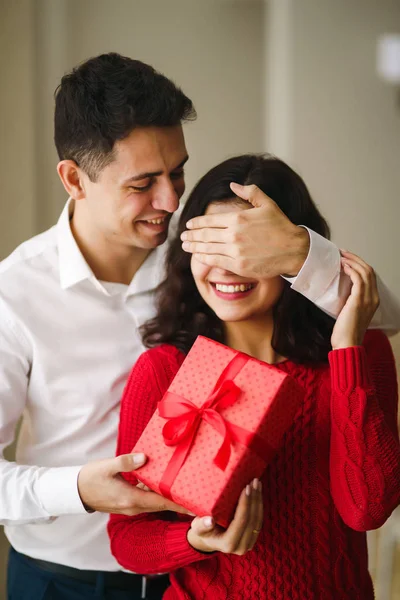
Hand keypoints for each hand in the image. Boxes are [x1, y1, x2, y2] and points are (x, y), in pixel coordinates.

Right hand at [78, 453, 192, 515]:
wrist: (75, 491)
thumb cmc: (90, 478)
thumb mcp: (106, 467)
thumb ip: (125, 462)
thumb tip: (144, 457)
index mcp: (131, 498)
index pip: (162, 502)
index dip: (181, 504)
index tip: (198, 505)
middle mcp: (134, 506)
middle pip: (163, 505)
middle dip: (182, 502)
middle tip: (202, 497)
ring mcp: (132, 505)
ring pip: (157, 502)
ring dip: (172, 498)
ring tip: (191, 490)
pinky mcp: (130, 501)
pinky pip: (149, 498)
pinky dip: (160, 493)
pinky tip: (168, 482)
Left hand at [181, 183, 308, 277]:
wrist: (294, 250)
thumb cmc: (281, 227)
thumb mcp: (267, 204)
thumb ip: (249, 192)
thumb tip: (233, 185)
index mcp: (239, 218)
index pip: (210, 220)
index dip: (196, 222)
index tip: (189, 224)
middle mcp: (234, 235)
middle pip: (205, 234)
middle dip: (191, 235)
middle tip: (182, 236)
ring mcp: (235, 251)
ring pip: (207, 248)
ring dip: (194, 247)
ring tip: (185, 246)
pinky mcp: (238, 266)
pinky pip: (215, 261)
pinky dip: (204, 258)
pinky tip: (198, 256)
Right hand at [187, 478, 262, 554]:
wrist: (209, 538)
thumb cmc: (201, 529)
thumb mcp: (197, 527)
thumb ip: (202, 525)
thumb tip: (210, 521)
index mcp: (228, 544)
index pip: (241, 521)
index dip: (245, 504)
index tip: (245, 487)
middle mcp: (241, 547)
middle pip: (252, 520)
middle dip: (254, 499)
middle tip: (254, 481)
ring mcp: (249, 544)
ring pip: (258, 520)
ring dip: (258, 500)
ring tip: (257, 483)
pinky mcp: (252, 538)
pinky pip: (259, 520)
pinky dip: (259, 504)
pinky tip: (257, 491)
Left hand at [331, 251, 379, 349]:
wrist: (347, 344)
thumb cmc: (345, 331)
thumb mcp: (349, 312)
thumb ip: (349, 300)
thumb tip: (340, 288)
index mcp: (373, 300)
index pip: (370, 276)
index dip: (359, 264)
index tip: (346, 258)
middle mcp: (373, 298)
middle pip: (369, 271)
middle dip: (356, 259)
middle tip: (343, 252)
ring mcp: (368, 299)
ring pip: (365, 272)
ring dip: (353, 261)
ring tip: (341, 256)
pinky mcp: (359, 301)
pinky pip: (359, 279)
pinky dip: (352, 270)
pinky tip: (344, 266)